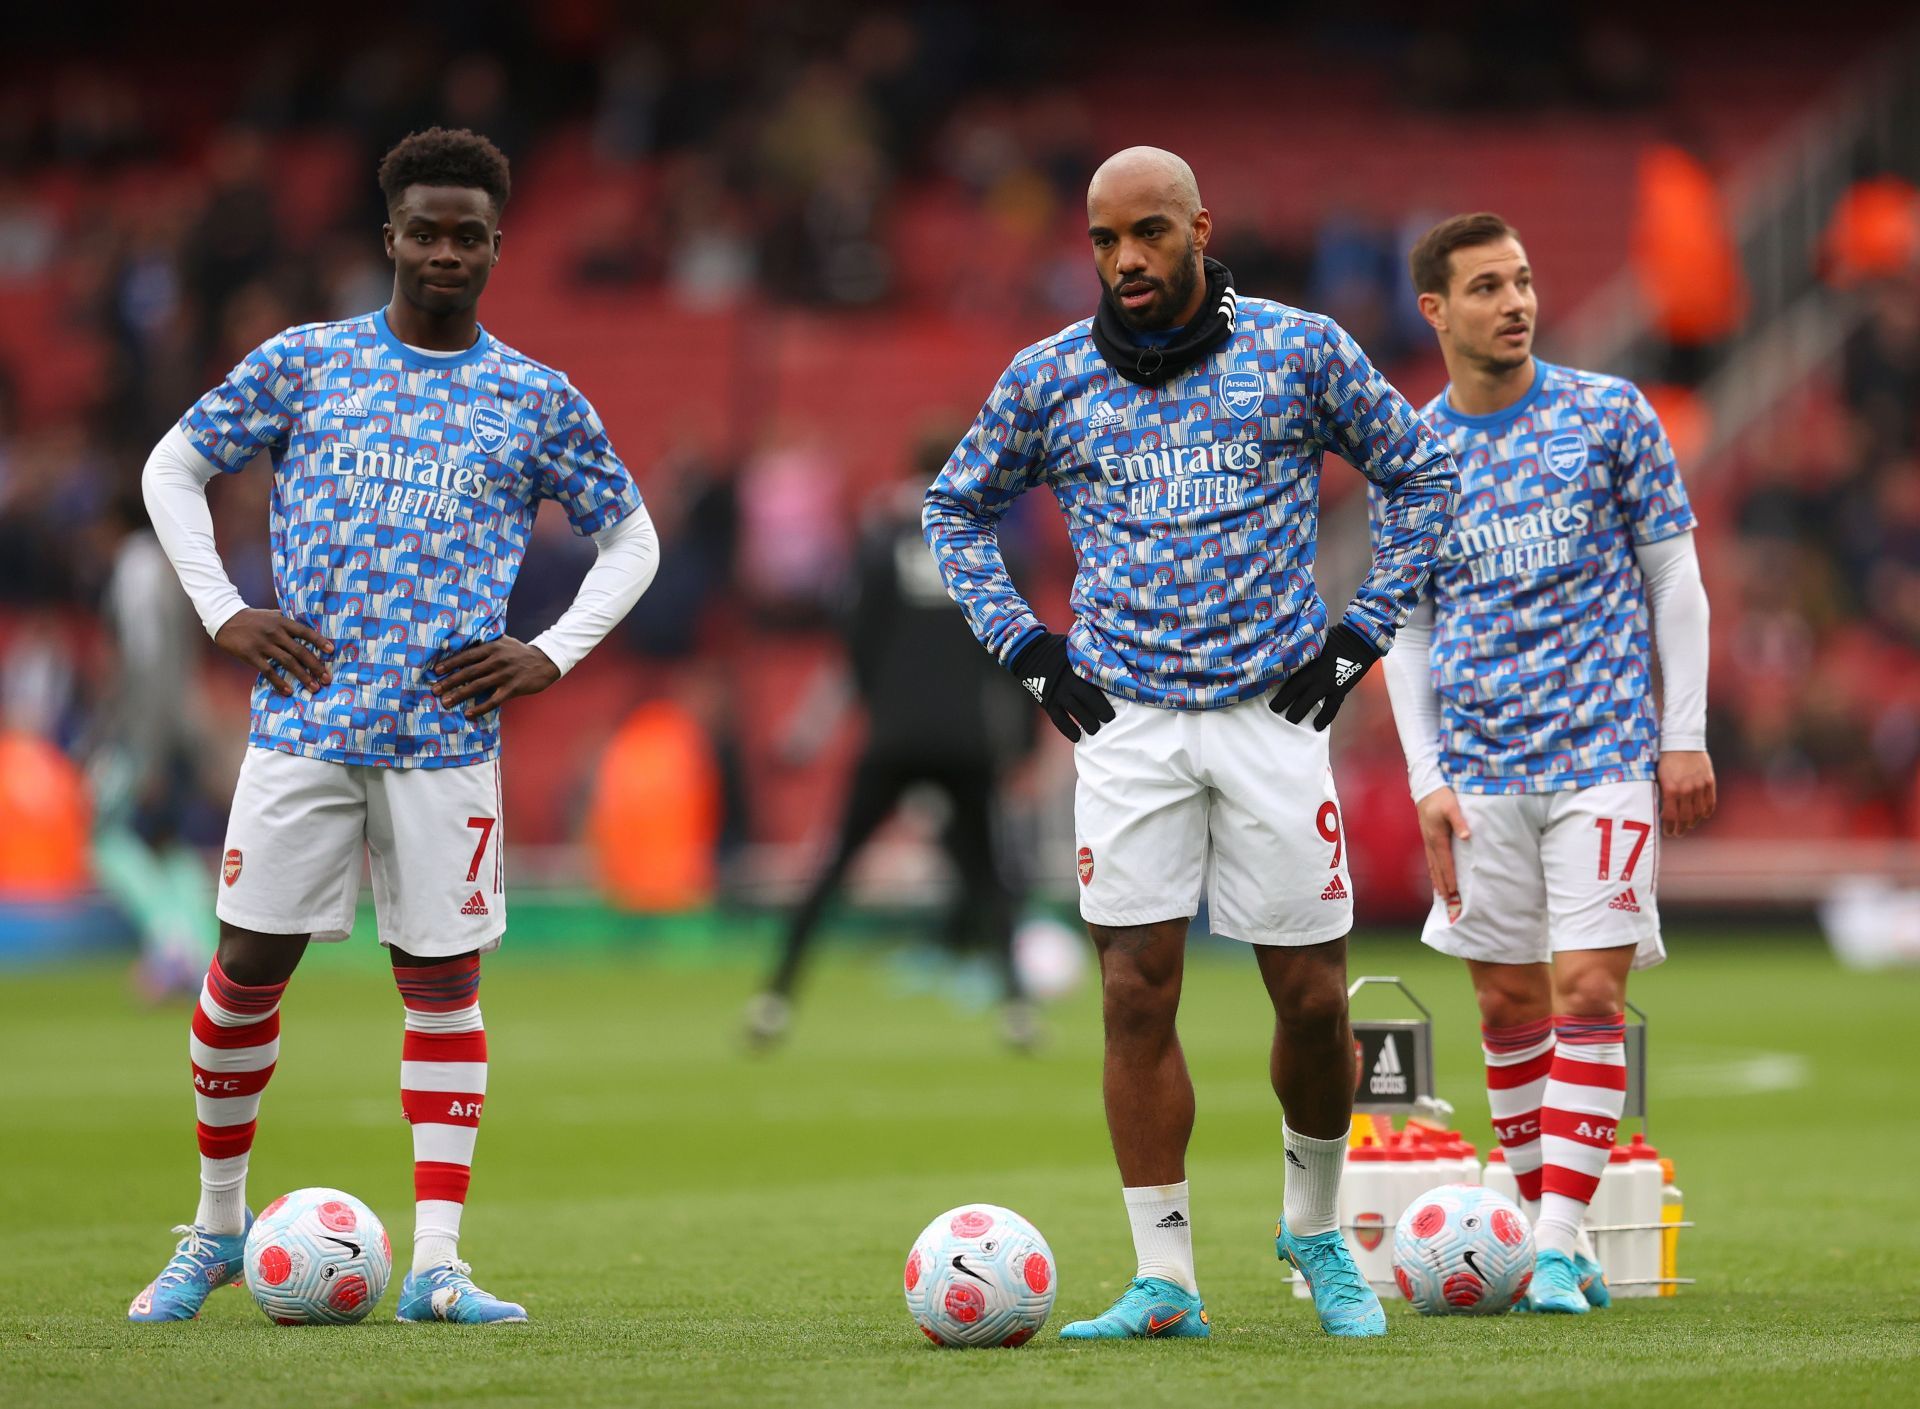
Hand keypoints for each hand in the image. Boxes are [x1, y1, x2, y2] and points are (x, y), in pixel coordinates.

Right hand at [213, 609, 333, 695]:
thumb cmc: (253, 619)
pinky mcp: (251, 655)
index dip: (319, 641)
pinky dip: (279, 682)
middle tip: (326, 678)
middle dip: (315, 666)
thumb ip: (288, 623)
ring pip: (287, 662)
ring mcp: (263, 644)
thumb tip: (308, 632)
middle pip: (299, 651)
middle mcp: (275, 632)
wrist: (225, 618)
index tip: (332, 651)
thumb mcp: (272, 615)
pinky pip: (268, 671)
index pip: (305, 632)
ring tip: (314, 687)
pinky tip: (288, 691)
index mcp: (282, 622)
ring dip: (302, 676)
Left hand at [431, 637, 560, 718]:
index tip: (436, 671)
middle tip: (435, 690)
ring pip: (478, 686)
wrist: (545, 661)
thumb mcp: (503, 642)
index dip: (451, 663)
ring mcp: (505, 675)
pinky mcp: (513, 688)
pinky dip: (481, 708)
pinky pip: (494, 700)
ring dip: (460, 695)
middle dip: (450, 682)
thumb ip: (486, 643)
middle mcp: (496, 661)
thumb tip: (464, 643)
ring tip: (446, 703)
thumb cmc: (520, 652)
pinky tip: (469, 714)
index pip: (467, 656)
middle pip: (469, 672)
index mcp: (492, 648)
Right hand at [1009, 631, 1114, 741]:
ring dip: (1088, 723)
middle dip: (1103, 711)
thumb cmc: (1058, 650)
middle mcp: (1069, 680)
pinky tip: (1077, 737)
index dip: (1111, 692)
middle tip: (1110, 719)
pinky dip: (1068, 730)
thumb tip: (1113, 656)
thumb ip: (1090, 654)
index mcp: (1079, 666)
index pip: (1099, 680)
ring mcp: (1057, 692)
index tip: (1122, 701)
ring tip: (1096, 730)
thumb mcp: (1075, 647)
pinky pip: (1059, 719)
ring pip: (1076, 711)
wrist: (1029, 652)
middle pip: (1090, 698)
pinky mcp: (1047, 702)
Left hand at [1269, 623, 1378, 729]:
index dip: (1277, 687)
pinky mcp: (1341, 689)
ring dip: (1299, 713)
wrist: (1360, 639)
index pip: (1287, 677)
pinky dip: (1324, 718)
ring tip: (1291, 722)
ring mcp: (1328, 683)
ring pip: (1309, 702)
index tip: (1270, 693)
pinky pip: (1331, 708)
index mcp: (1307, 661)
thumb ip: (1304, 652)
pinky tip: (1318, 726)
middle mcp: (1315, 674)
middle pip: (1294, 692)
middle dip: (1283, 704)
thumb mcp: (1315, 642)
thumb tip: (1290, 656)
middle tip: (1276, 712)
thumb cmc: (1335, 637)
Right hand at [1415, 786, 1469, 920]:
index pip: (1445, 862)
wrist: (1426, 788)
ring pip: (1432, 865)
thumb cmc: (1441, 796)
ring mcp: (1427, 840)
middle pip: (1437, 868)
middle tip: (1447, 901)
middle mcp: (1430, 842)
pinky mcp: (1427, 837)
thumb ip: (1460, 822)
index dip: (1450, 877)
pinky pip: (1430, 859)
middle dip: (1442, 884)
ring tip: (1440, 894)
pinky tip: (1435, 875)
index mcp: (1437, 837)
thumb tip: (1466, 837)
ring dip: (1436, 880)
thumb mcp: (1452, 807)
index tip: (1453, 891)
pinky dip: (1433, 870)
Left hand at [1657, 750, 1716, 836]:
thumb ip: (1663, 794)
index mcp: (1671, 789)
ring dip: (1694, 822)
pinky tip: (1702, 816)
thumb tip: (1663, 812)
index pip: (1670, 816)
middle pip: (1686, 818)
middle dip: (1681, 828)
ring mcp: (1700, 787)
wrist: (1682, 742)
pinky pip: (1710, 803)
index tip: (1667, 833)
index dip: (1669, 827)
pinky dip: (1706, 812)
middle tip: (1678, 833)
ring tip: (1688, 826)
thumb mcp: (1659, 777)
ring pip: (1699, 813)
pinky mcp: (1709, 782)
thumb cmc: (1666, 760)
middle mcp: (1686, 790)